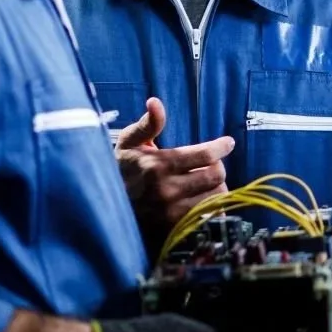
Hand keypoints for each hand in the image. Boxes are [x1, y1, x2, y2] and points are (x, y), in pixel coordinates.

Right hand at [116, 97, 232, 247]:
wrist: (104, 209)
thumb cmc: (121, 170)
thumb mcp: (129, 143)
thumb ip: (148, 123)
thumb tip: (155, 102)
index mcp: (158, 165)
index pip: (206, 155)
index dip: (221, 146)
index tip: (227, 143)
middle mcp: (167, 190)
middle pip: (217, 175)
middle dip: (218, 166)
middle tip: (212, 164)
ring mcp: (172, 213)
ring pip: (217, 196)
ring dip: (216, 187)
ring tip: (205, 182)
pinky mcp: (176, 230)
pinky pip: (210, 217)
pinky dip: (212, 208)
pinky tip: (203, 200)